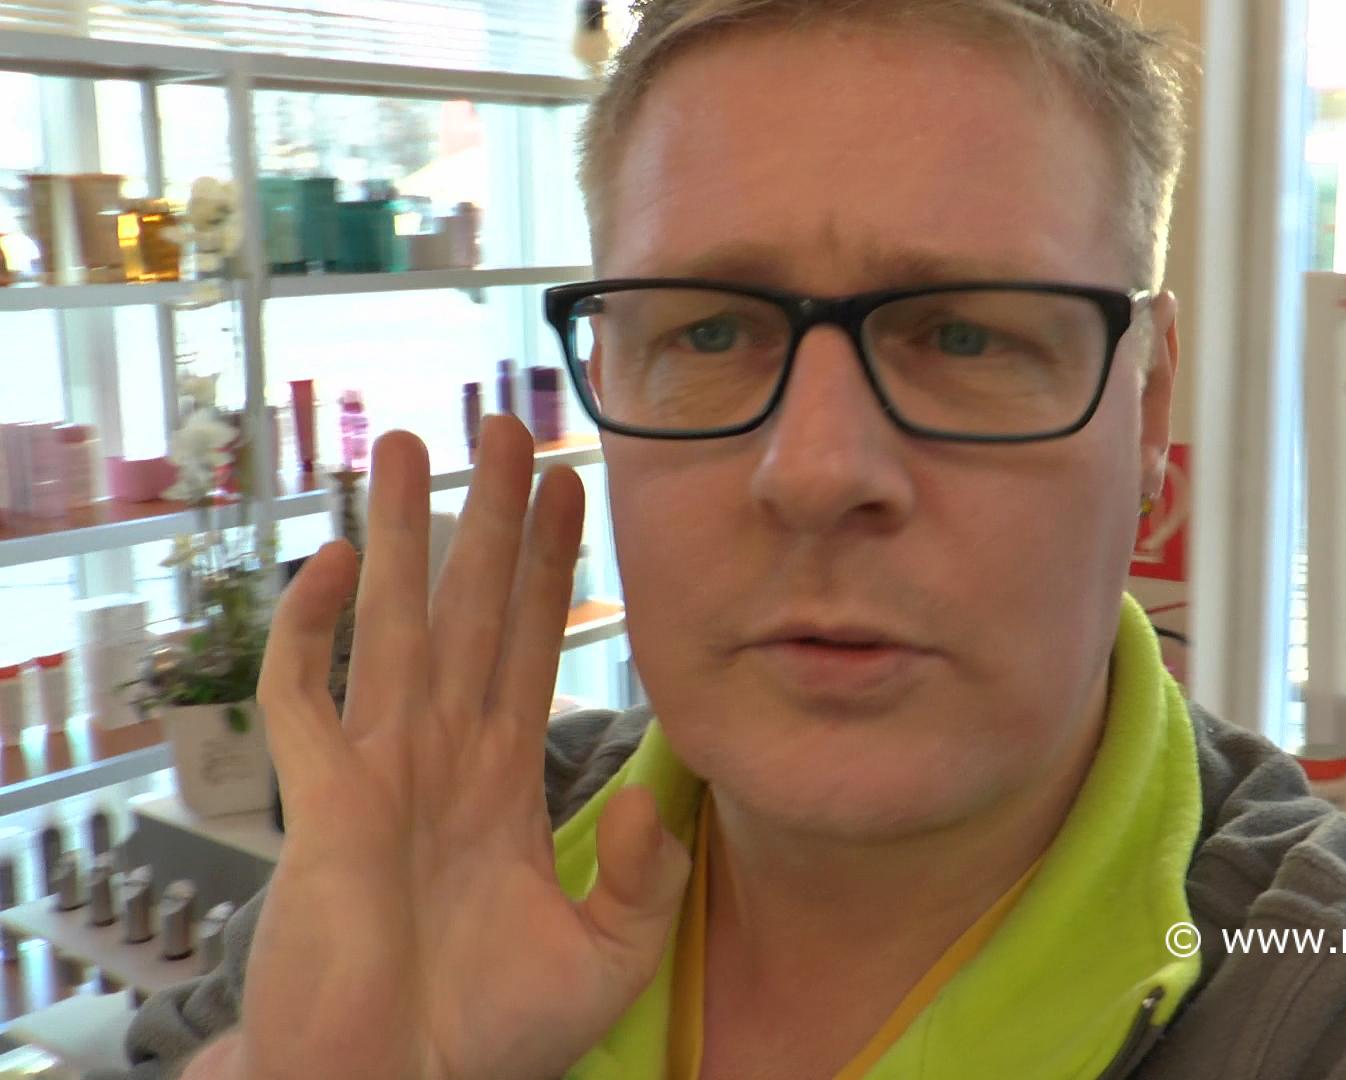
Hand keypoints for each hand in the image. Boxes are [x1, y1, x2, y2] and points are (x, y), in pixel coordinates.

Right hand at [242, 418, 687, 1079]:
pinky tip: (329, 561)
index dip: (548, 567)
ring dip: (397, 534)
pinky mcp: (317, 801)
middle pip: (466, 607)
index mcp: (503, 782)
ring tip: (407, 444)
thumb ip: (643, 877)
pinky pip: (303, 694)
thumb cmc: (483, 1039)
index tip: (571, 488)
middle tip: (503, 425)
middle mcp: (440, 757)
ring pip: (390, 622)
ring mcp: (375, 771)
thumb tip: (649, 793)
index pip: (532, 644)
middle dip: (484, 517)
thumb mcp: (603, 957)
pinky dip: (307, 628)